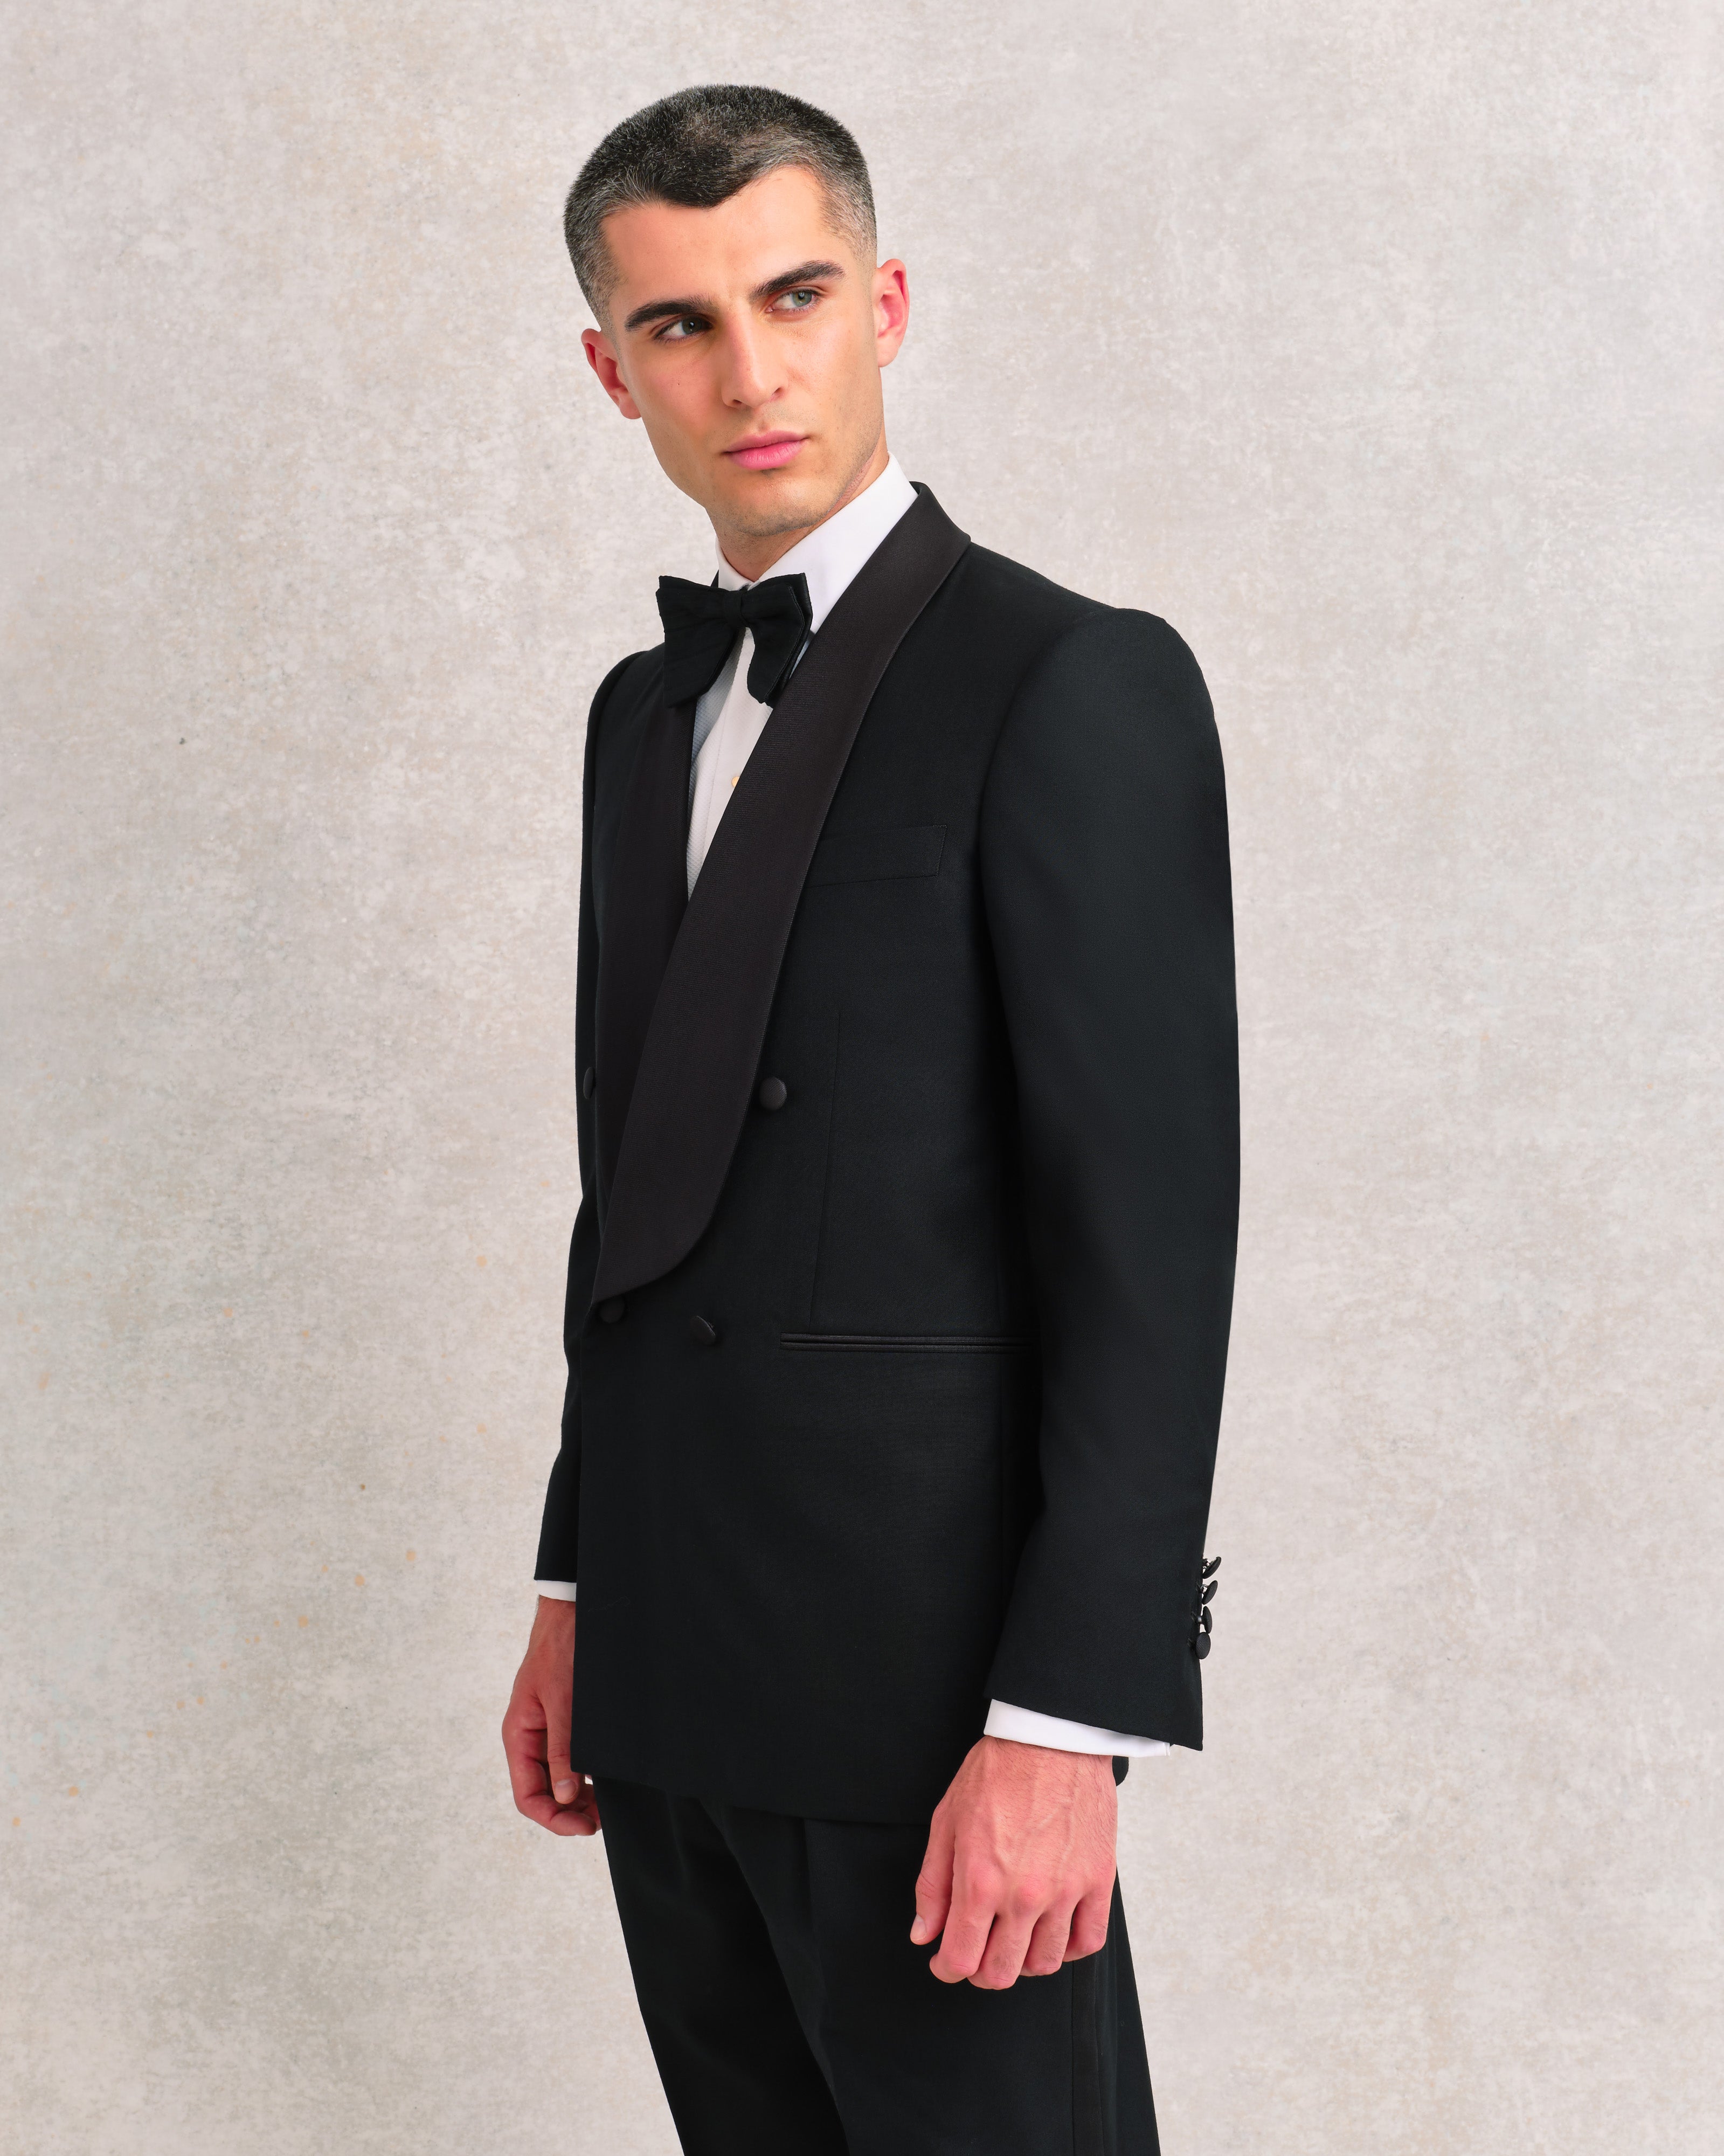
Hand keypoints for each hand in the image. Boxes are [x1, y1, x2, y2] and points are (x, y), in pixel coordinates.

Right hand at [502, 1596, 601, 1835]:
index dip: (554, 1819)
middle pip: (541, 1793)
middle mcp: (528, 1740)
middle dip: (569, 1813)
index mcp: (519, 1737)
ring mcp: (544, 1733)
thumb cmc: (562, 1651)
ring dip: (578, 1799)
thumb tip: (566, 1797)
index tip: (585, 1828)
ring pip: (556, 1781)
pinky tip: (603, 1782)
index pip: (528, 1796)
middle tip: (601, 1822)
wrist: (571, 1613)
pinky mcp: (561, 1724)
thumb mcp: (563, 1702)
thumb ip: (563, 1750)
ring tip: (605, 1809)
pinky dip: (584, 1778)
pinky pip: (567, 1762)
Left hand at [911, 1737, 1115, 1986]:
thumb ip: (933, 1885)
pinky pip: (1088, 1940)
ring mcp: (1066, 1891)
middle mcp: (1024, 1895)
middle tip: (977, 1952)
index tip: (946, 1962)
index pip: (962, 1958)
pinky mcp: (1098, 1880)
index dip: (947, 1968)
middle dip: (981, 1970)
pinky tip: (1053, 1933)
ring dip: (1023, 1961)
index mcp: (980, 1881)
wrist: (1049, 1738)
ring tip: (1014, 1939)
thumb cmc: (997, 1772)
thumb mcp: (947, 1821)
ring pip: (1044, 1963)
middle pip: (1002, 1971)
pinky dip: (1069, 1949)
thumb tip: (924, 1933)